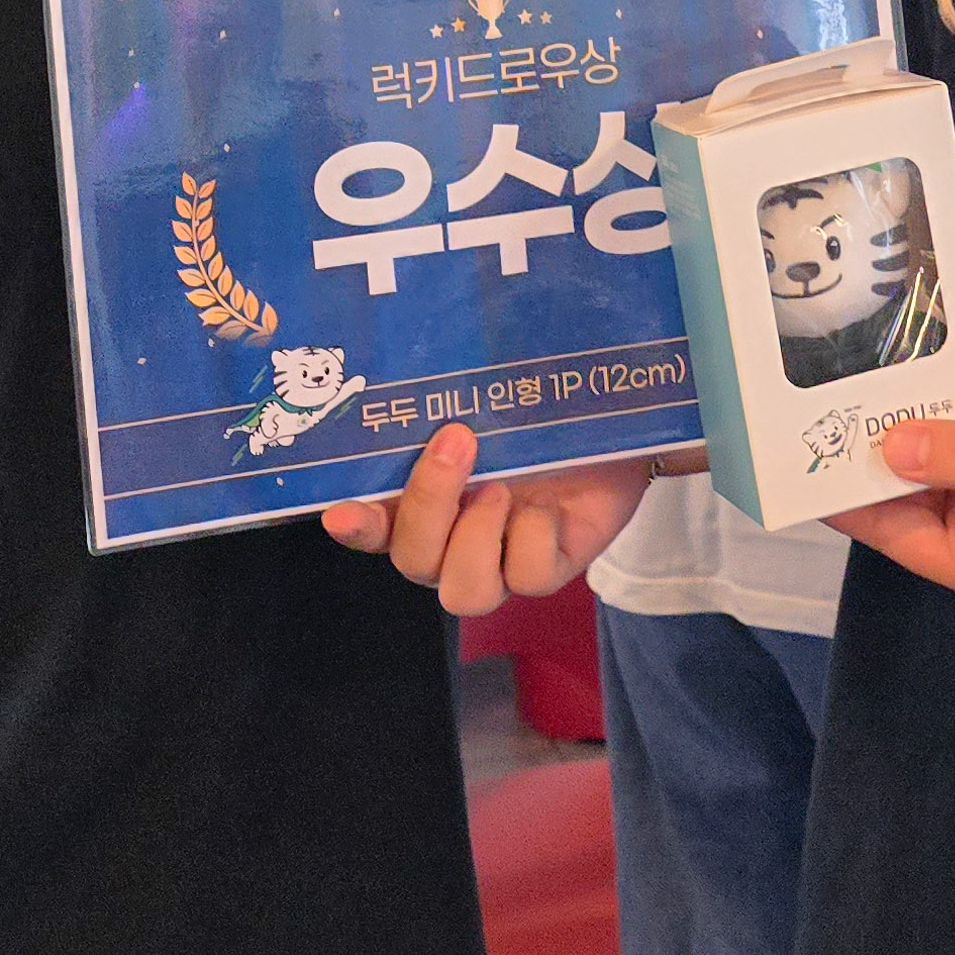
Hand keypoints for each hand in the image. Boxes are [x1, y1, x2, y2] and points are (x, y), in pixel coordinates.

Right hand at [321, 422, 651, 612]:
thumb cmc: (541, 402)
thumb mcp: (493, 396)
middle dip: (428, 506)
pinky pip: (529, 577)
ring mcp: (501, 561)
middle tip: (458, 442)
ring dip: (477, 538)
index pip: (374, 524)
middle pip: (414, 560)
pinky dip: (536, 537)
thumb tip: (420, 362)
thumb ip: (451, 397)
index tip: (340, 512)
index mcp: (427, 498)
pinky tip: (552, 506)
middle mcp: (454, 539)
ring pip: (464, 592)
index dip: (355, 527)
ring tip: (504, 489)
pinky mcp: (549, 571)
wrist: (615, 416)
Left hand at [827, 408, 954, 610]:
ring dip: (905, 445)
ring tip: (853, 394)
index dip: (844, 495)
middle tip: (817, 405)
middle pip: (907, 510)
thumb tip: (886, 448)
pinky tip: (917, 395)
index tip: (797, 454)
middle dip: (870, 464)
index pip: (891, 533)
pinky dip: (944, 436)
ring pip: (934, 483)